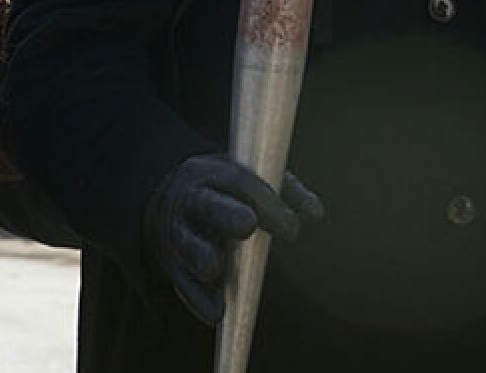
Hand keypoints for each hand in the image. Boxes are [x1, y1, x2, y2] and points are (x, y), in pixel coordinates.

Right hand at [144, 153, 323, 325]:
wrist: (169, 203)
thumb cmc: (223, 191)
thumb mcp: (249, 176)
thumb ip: (285, 190)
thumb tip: (315, 213)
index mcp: (213, 174)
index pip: (239, 183)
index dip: (265, 201)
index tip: (291, 225)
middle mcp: (191, 203)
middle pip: (208, 206)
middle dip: (226, 214)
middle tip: (248, 224)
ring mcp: (179, 235)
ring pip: (188, 246)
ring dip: (202, 257)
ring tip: (215, 268)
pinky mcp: (174, 267)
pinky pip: (185, 285)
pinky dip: (200, 299)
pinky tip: (218, 311)